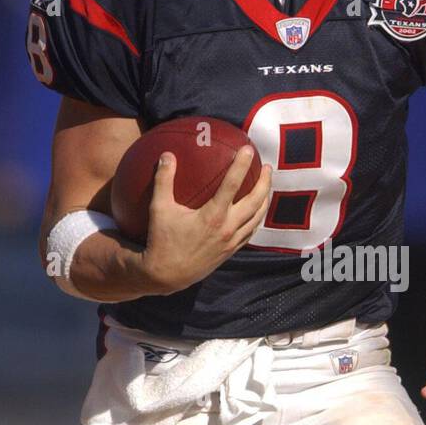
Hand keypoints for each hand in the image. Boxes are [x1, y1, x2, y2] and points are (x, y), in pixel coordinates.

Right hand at [140, 145, 271, 294]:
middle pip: (255, 201)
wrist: (167, 275)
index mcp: (213, 216)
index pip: (232, 184)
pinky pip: (251, 231)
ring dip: (265, 200)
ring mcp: (232, 241)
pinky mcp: (231, 251)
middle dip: (265, 182)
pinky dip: (257, 218)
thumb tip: (167, 155)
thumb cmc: (162, 240)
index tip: (248, 149)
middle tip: (266, 167)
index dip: (242, 165)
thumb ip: (164, 180)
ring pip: (257, 218)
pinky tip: (256, 210)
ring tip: (266, 186)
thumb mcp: (159, 209)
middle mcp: (227, 228)